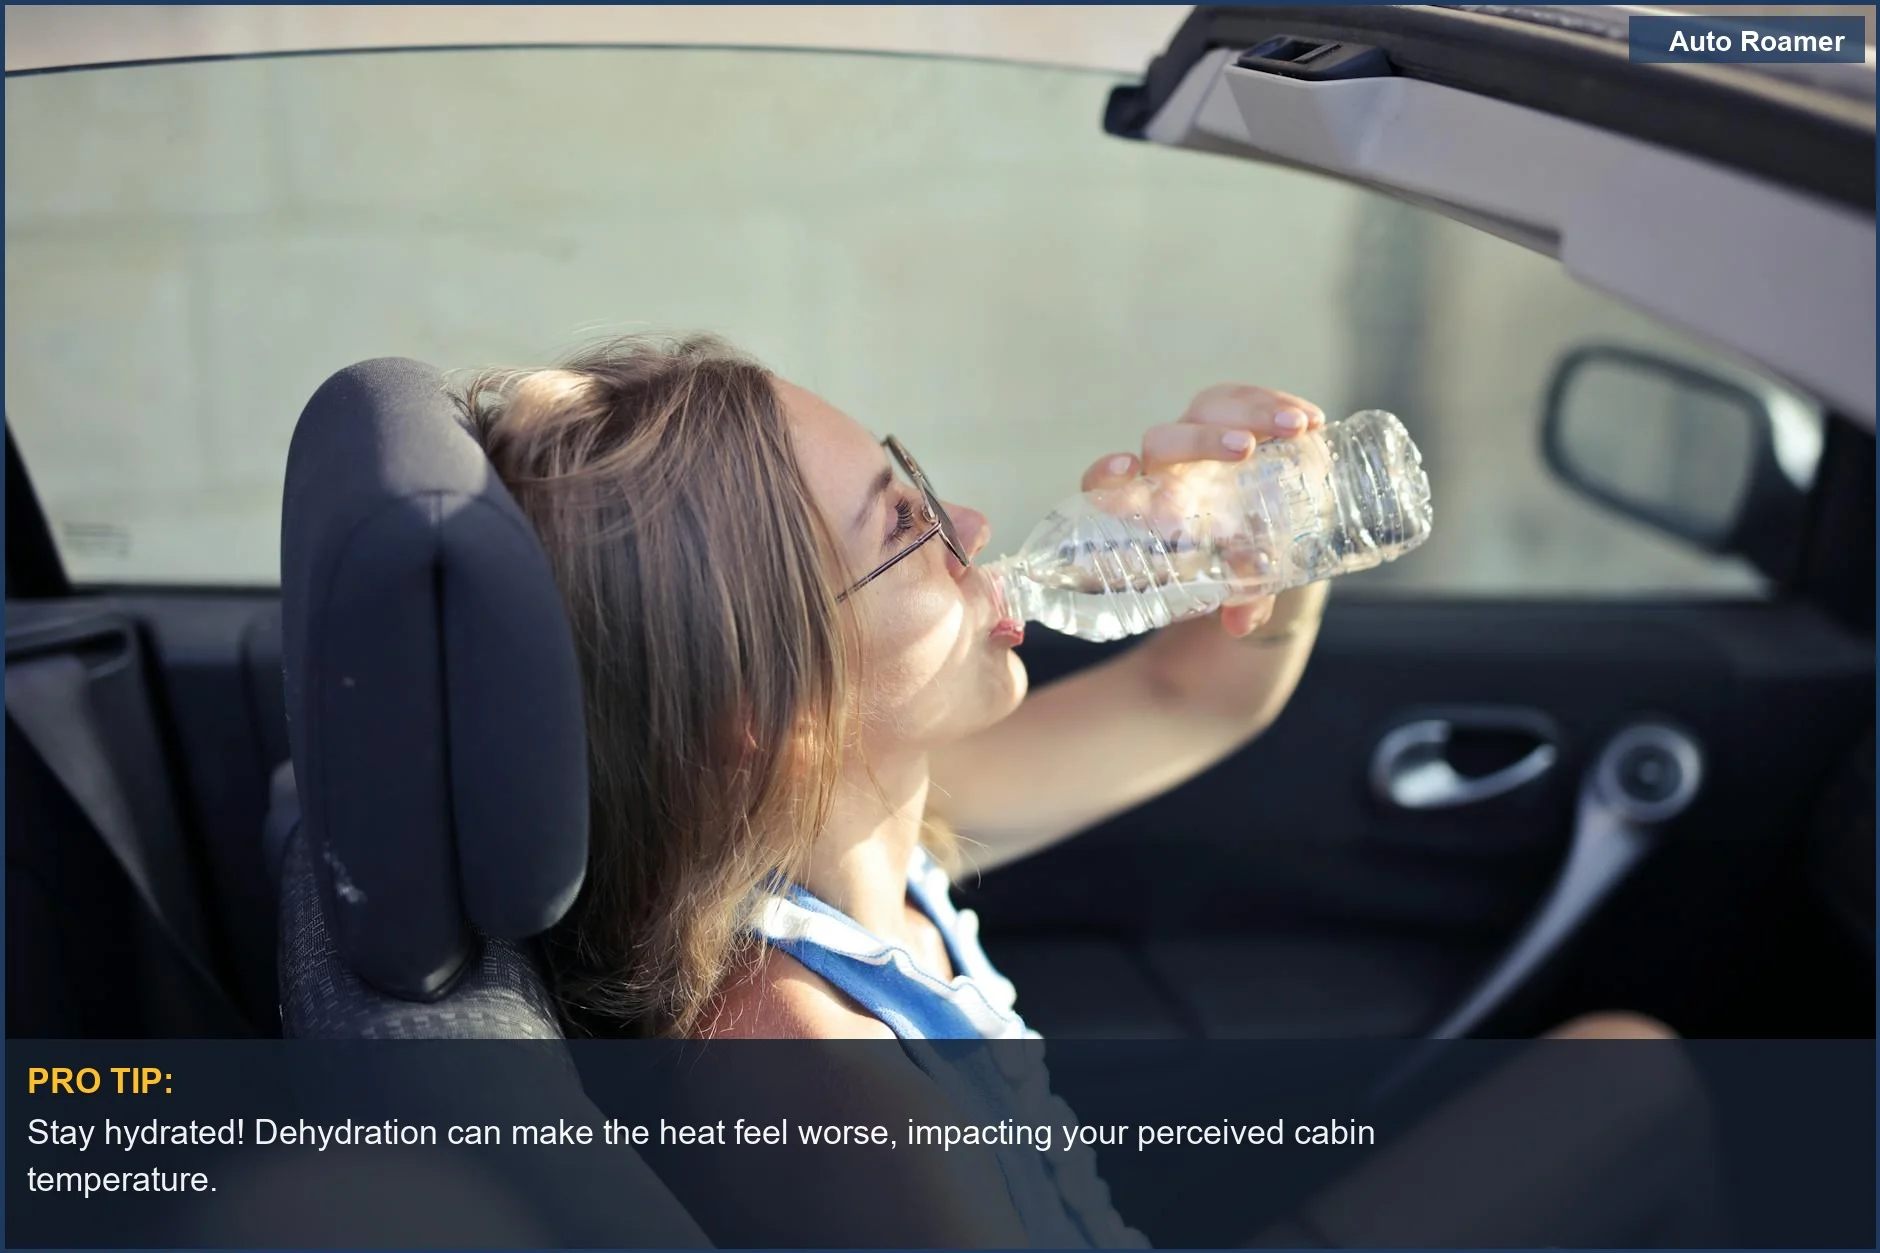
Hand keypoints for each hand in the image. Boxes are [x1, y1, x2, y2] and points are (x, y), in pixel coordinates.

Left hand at [1079, 384, 1325, 636]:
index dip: (1107, 475)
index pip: (1106, 484)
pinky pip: (1246, 400)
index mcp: (1148, 507)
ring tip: (1296, 429)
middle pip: (1164, 440)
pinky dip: (1277, 404)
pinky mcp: (1235, 418)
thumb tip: (1239, 623)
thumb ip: (1240, 600)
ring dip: (1252, 413)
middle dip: (1202, 441)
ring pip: (1209, 408)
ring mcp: (1200, 435)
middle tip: (1245, 450)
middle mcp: (1167, 467)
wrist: (1263, 540)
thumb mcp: (1236, 585)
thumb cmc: (1230, 564)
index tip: (1125, 467)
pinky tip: (1312, 421)